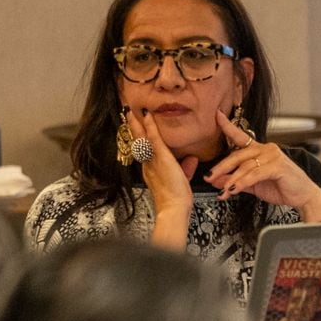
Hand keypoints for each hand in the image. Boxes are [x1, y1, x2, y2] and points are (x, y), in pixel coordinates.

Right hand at [129, 110, 196, 248]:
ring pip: (142, 139)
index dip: (140, 139)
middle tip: (128, 114)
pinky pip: (153, 139)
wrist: (173, 209)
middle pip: (138, 142)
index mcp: (152, 170)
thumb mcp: (182, 179)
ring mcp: (152, 161)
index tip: (137, 128)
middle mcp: (148, 164)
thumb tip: (192, 159)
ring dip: (137, 124)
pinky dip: (150, 127)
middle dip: (133, 128)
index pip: (145, 150)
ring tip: (131, 111)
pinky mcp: (160, 158)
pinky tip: (147, 116)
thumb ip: (186, 168)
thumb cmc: (177, 199)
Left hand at [205, 112, 320, 220]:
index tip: (217, 115)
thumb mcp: (254, 185)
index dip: (228, 126)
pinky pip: (255, 173)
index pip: (241, 136)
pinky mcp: (278, 166)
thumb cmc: (283, 188)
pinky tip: (235, 189)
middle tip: (209, 177)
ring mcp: (273, 156)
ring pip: (245, 166)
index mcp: (261, 150)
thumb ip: (236, 182)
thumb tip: (216, 181)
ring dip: (232, 179)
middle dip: (221, 167)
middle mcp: (267, 149)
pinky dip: (243, 182)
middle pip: (238, 154)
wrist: (303, 197)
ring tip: (223, 191)